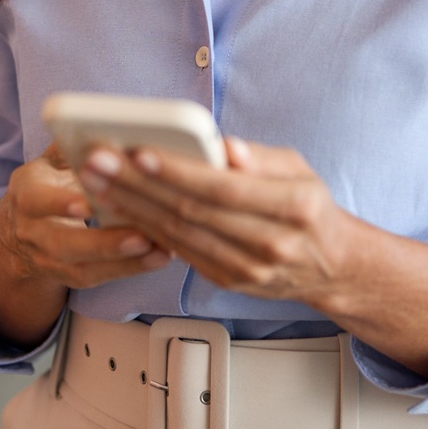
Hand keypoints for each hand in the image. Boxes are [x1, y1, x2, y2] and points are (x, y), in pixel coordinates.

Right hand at [0, 144, 170, 348]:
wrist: (17, 234)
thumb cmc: (47, 185)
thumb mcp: (49, 163)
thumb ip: (70, 147)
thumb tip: (100, 125)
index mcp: (26, 194)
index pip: (38, 200)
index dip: (60, 203)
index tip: (88, 203)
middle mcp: (31, 231)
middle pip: (63, 244)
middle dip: (102, 243)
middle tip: (141, 236)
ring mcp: (47, 259)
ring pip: (82, 267)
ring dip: (123, 261)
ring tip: (159, 250)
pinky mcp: (68, 276)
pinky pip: (98, 277)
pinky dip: (129, 269)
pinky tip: (159, 257)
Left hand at [83, 138, 427, 379]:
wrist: (331, 267)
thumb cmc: (311, 208)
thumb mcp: (301, 170)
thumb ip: (262, 157)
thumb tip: (224, 147)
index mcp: (292, 208)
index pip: (222, 188)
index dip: (177, 171)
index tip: (138, 150)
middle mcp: (267, 243)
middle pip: (190, 212)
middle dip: (137, 185)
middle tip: (97, 161)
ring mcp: (245, 269)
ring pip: (177, 235)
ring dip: (130, 207)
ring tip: (96, 180)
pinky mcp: (226, 281)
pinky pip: (179, 251)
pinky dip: (145, 228)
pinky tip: (118, 207)